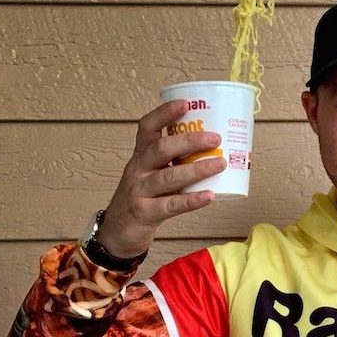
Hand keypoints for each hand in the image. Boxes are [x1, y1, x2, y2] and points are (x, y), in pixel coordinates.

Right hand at [96, 100, 226, 257]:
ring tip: (220, 163)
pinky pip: (171, 205)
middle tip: (215, 138)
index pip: (147, 127)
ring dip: (197, 169)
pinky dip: (191, 200)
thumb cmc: (143, 199)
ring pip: (168, 176)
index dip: (164, 113)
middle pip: (161, 149)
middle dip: (190, 141)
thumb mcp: (152, 174)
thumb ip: (175, 163)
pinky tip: (209, 195)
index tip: (186, 103)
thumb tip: (216, 150)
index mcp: (140, 155)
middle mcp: (137, 169)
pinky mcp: (144, 213)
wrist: (117, 232)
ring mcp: (139, 191)